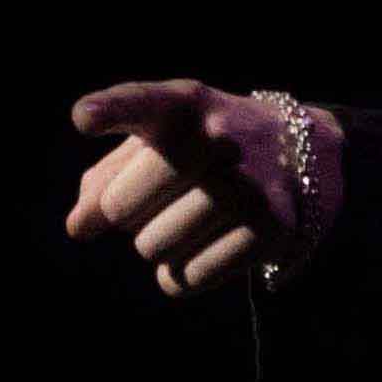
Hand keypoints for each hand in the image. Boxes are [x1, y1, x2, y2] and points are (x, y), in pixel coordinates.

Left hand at [67, 79, 342, 297]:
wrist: (302, 152)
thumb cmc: (203, 149)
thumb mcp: (158, 142)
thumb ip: (106, 177)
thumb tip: (79, 227)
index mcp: (182, 105)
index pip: (142, 104)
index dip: (110, 110)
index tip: (84, 118)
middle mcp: (219, 140)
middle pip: (121, 210)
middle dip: (128, 216)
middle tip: (165, 198)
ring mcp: (248, 186)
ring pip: (154, 249)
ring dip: (159, 245)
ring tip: (192, 219)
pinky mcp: (270, 229)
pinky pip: (187, 278)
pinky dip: (183, 273)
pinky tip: (205, 246)